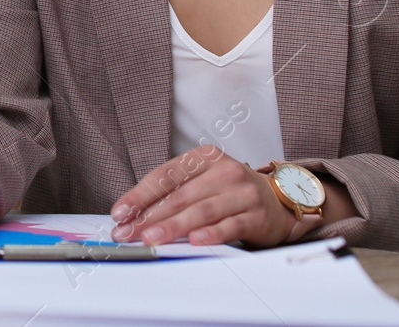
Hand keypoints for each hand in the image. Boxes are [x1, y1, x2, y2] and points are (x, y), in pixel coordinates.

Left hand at [110, 146, 296, 248]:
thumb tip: (134, 214)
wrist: (277, 201)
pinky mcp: (257, 216)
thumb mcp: (202, 181)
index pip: (164, 176)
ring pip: (201, 211)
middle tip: (129, 232)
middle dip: (150, 216)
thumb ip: (173, 193)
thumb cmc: (230, 191)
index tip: (120, 212)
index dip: (139, 195)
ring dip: (173, 227)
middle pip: (180, 196)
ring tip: (152, 238)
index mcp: (204, 157)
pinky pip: (230, 226)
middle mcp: (224, 171)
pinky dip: (210, 234)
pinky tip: (194, 241)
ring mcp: (242, 193)